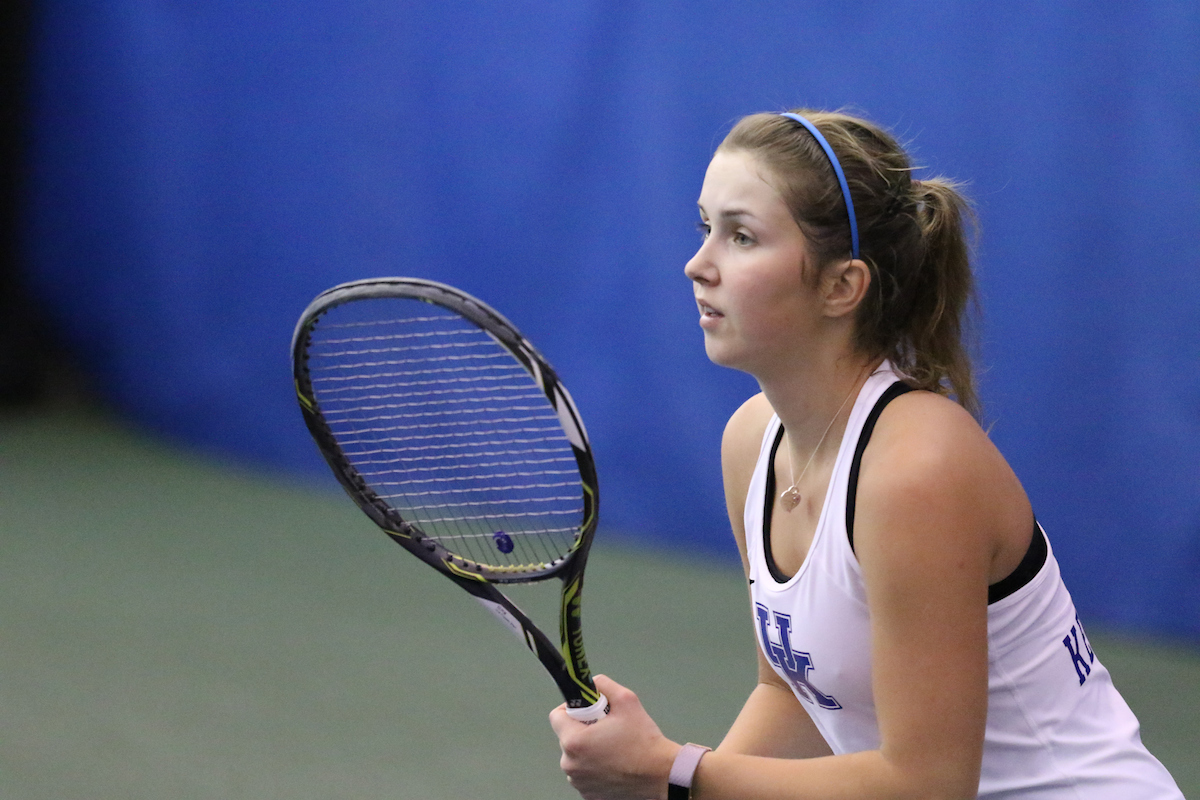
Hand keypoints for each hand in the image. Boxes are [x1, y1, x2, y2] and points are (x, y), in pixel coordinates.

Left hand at [549, 675, 682, 799]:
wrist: (661, 775)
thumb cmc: (644, 740)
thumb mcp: (627, 701)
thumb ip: (604, 685)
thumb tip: (592, 683)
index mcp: (574, 741)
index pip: (556, 716)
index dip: (572, 708)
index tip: (589, 710)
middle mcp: (571, 765)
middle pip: (568, 737)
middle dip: (584, 729)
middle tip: (607, 728)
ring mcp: (579, 783)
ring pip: (576, 757)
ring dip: (589, 750)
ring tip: (614, 748)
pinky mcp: (589, 795)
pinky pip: (585, 774)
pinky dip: (596, 768)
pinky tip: (615, 764)